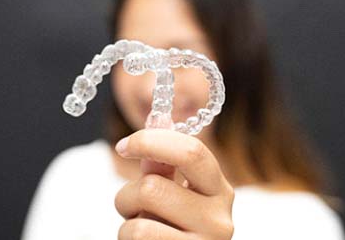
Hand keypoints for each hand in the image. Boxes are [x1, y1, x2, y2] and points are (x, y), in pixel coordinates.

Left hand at [114, 129, 234, 239]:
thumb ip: (163, 163)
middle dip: (127, 195)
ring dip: (126, 225)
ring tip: (140, 230)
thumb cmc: (171, 229)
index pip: (191, 152)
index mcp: (220, 191)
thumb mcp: (171, 194)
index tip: (124, 145)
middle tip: (130, 205)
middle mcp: (221, 220)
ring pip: (138, 224)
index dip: (151, 141)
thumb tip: (158, 116)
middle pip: (153, 188)